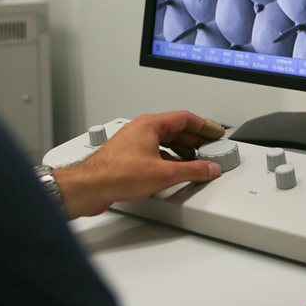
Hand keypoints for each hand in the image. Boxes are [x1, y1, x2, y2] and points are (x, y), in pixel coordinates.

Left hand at [53, 111, 225, 218]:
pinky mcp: (128, 157)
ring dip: (182, 149)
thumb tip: (209, 168)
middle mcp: (141, 129)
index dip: (205, 125)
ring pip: (165, 141)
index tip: (216, 133)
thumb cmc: (116, 173)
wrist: (89, 187)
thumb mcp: (164, 173)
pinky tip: (174, 170)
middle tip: (210, 146)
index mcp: (151, 124)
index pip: (185, 117)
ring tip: (195, 160)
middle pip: (176, 128)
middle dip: (196, 138)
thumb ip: (193, 170)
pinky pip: (155, 151)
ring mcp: (134, 142)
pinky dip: (169, 158)